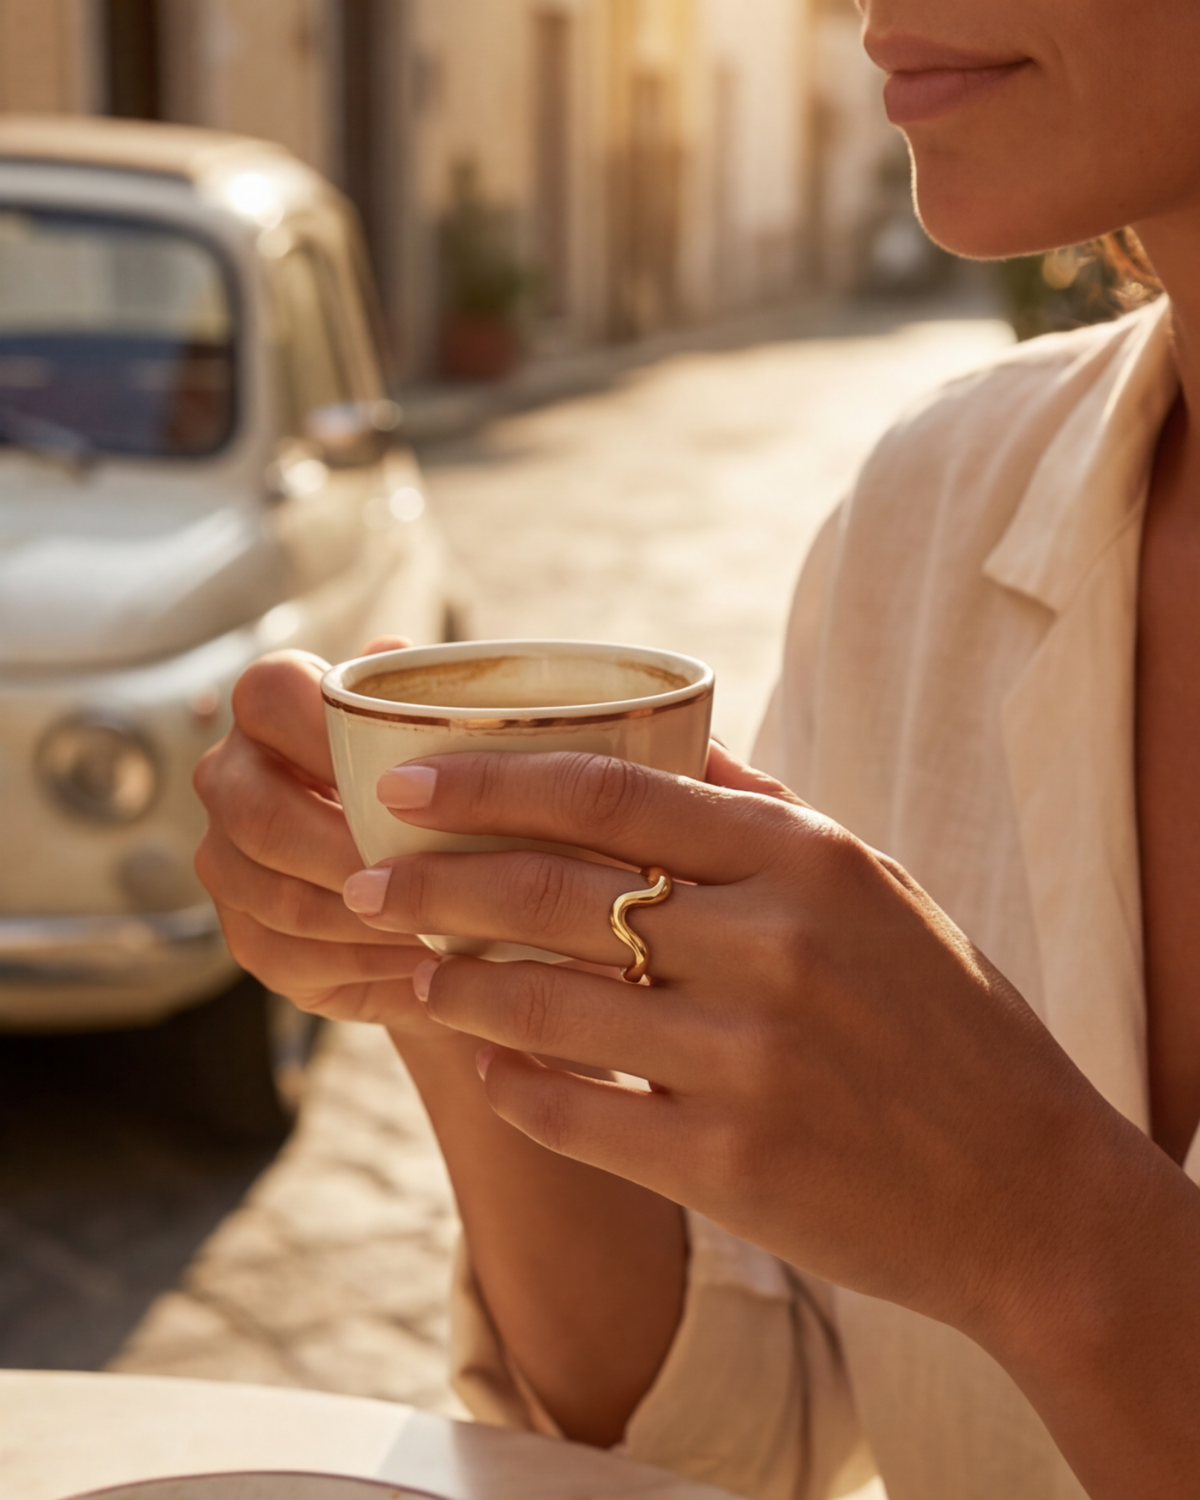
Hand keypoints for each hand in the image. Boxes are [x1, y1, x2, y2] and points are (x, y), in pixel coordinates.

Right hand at [193, 641, 439, 1034]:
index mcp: (273, 709)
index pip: (268, 694)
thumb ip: (421, 698)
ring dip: (363, 917)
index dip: (324, 730)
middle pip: (259, 814)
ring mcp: (226, 861)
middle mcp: (232, 778)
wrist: (441, 888)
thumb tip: (392, 653)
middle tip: (425, 873)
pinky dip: (362, 964)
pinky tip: (420, 962)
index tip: (400, 771)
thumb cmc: (448, 793)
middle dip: (345, 850)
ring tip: (437, 927)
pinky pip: (287, 955)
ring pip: (275, 895)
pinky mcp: (243, 936)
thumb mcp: (450, 740)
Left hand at [344, 744, 1147, 1353]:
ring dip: (455, 983)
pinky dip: (511, 1083)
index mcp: (802, 859)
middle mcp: (769, 946)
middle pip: (552, 891)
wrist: (1026, 1187)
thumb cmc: (945, 1019)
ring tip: (412, 971)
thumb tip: (667, 741)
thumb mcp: (874, 885)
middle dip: (433, 882)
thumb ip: (766, 813)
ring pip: (544, 1002)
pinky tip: (482, 1062)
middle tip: (364, 881)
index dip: (489, 784)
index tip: (406, 786)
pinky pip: (574, 1113)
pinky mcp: (726, 1163)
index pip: (607, 793)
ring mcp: (744, 1059)